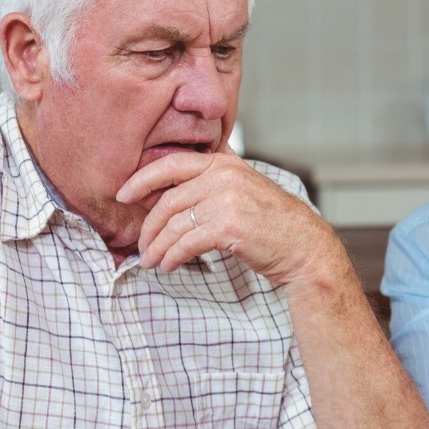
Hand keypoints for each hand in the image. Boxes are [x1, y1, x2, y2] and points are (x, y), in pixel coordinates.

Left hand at [116, 151, 340, 286]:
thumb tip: (175, 188)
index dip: (142, 179)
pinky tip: (168, 265)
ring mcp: (226, 200)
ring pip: (173, 224)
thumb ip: (216, 181)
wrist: (304, 247)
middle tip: (141, 244)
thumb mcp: (245, 189)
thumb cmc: (274, 224)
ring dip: (156, 246)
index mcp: (225, 164)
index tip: (124, 194)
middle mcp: (224, 177)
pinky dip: (172, 256)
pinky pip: (186, 243)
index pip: (172, 164)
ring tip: (151, 261)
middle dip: (148, 226)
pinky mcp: (227, 226)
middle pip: (167, 200)